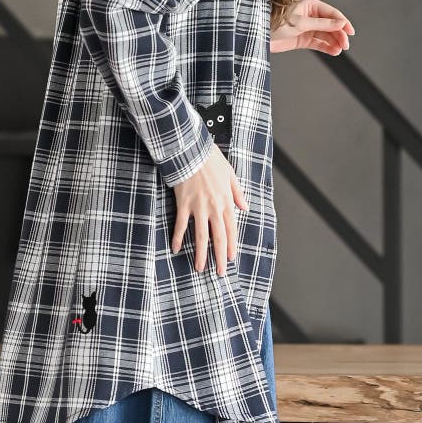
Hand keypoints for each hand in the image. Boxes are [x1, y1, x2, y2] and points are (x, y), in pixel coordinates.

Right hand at [171, 145, 247, 275]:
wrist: (192, 151)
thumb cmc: (211, 159)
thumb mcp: (230, 174)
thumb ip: (238, 193)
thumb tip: (245, 207)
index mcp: (227, 201)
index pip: (231, 229)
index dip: (231, 245)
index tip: (230, 258)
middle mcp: (214, 208)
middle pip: (219, 237)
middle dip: (220, 256)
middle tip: (219, 272)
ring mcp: (199, 208)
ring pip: (201, 236)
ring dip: (201, 254)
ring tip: (200, 268)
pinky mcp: (184, 204)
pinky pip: (181, 225)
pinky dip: (178, 238)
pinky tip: (176, 249)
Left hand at [270, 0, 355, 54]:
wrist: (257, 34)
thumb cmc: (273, 21)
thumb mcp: (300, 22)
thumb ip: (322, 24)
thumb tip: (340, 23)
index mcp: (309, 4)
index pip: (331, 13)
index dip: (342, 22)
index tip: (350, 31)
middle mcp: (309, 15)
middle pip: (330, 25)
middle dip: (339, 34)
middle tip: (345, 44)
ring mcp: (306, 28)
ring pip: (325, 35)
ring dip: (333, 42)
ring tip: (340, 49)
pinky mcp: (301, 39)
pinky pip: (318, 43)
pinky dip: (326, 47)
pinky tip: (333, 51)